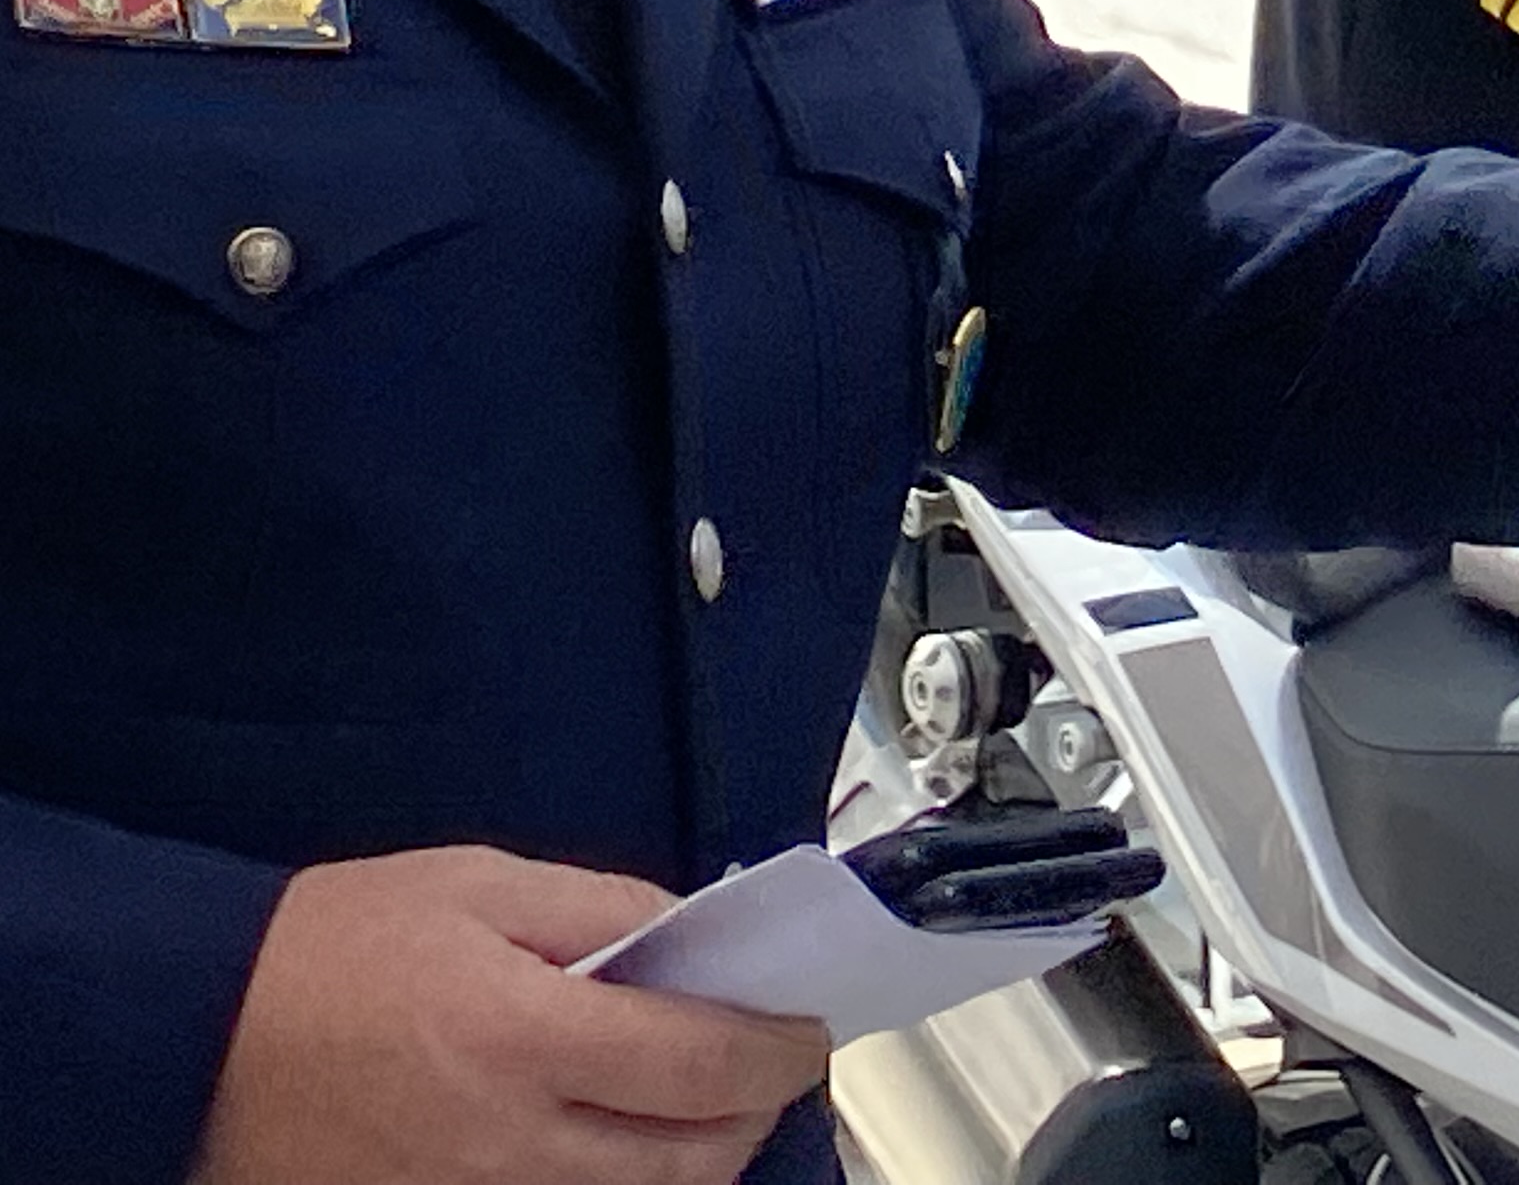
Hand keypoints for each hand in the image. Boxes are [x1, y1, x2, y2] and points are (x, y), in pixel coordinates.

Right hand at [193, 846, 828, 1184]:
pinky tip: (621, 1145)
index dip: (779, 1052)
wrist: (189, 1038)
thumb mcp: (480, 885)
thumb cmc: (329, 948)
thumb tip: (693, 940)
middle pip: (689, 1161)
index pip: (704, 1067)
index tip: (806, 1030)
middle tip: (769, 1067)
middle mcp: (507, 1141)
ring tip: (705, 1107)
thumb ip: (605, 908)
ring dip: (693, 1163)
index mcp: (525, 1037)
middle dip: (751, 1115)